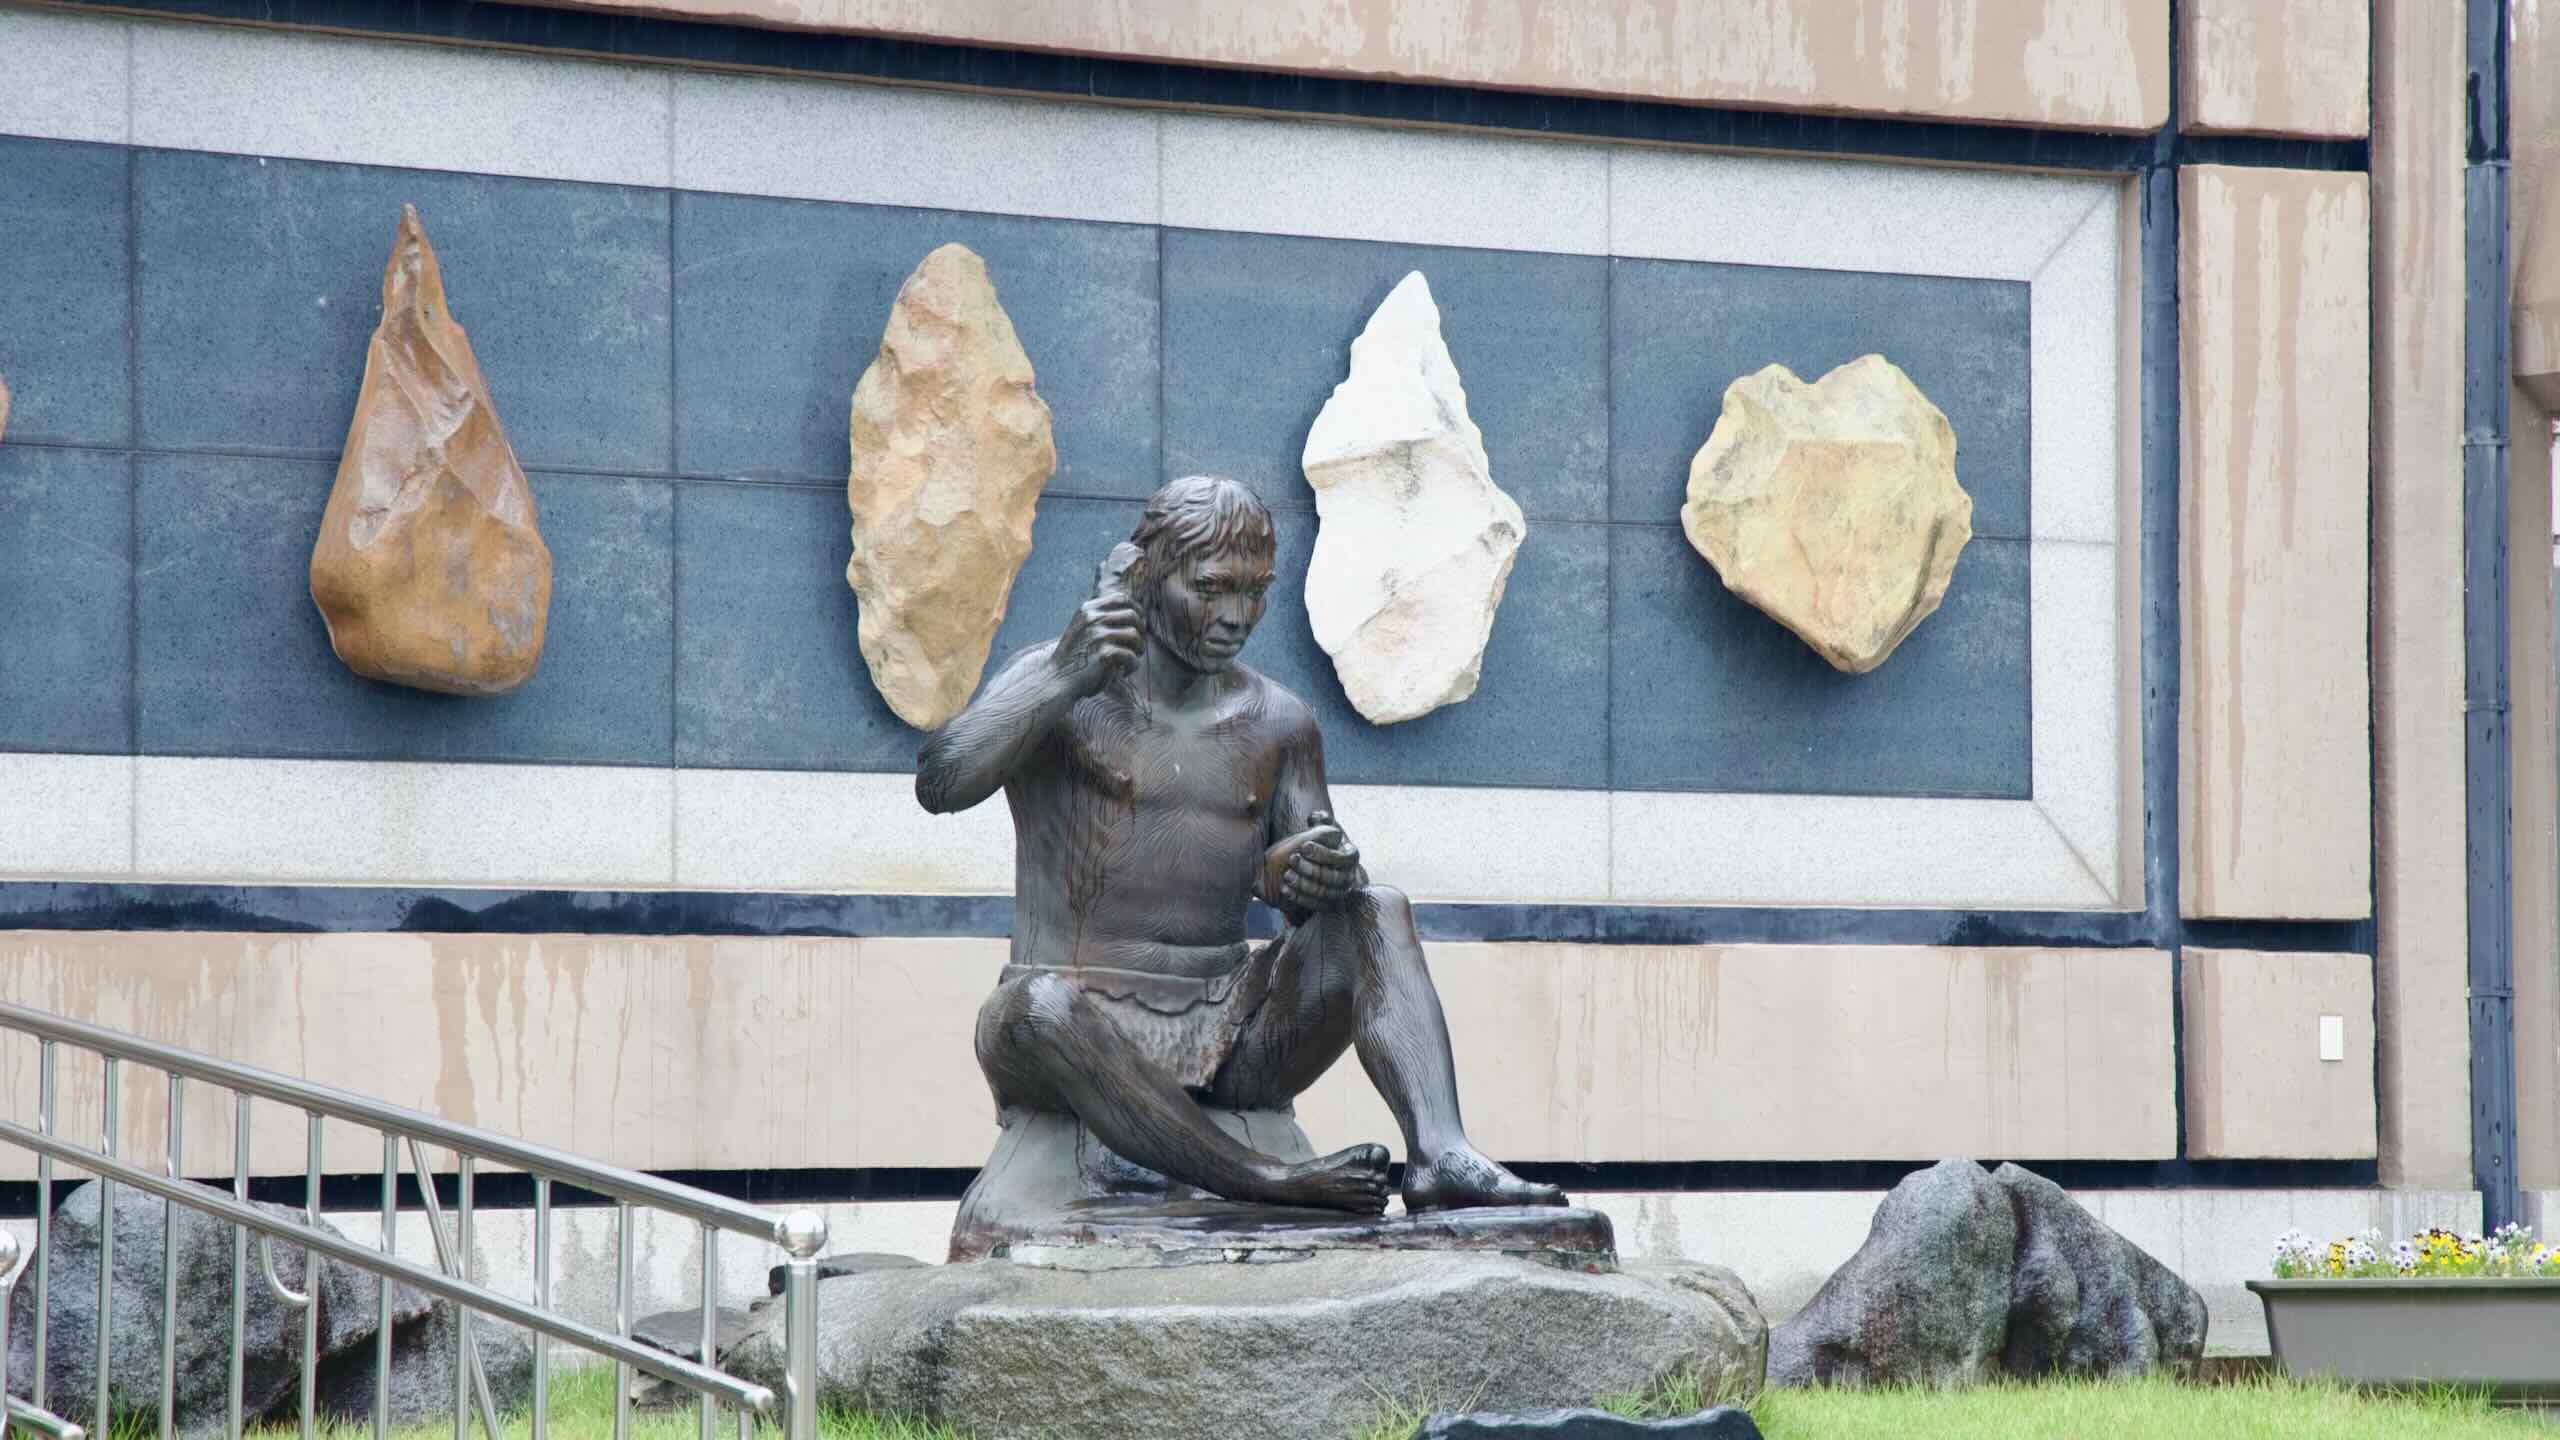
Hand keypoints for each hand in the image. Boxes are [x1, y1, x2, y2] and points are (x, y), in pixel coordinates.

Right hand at [1052, 555, 1143, 697]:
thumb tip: (1135, 613)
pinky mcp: (1104, 654)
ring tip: (1129, 661)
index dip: (1136, 610)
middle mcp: (1093, 618)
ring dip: (1137, 651)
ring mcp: (1098, 635)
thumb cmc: (1074, 657)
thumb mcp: (1083, 628)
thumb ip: (1102, 618)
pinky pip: (1131, 656)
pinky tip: (1124, 671)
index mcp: (1088, 609)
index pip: (1122, 599)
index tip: (1139, 624)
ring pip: (1134, 636)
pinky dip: (1132, 666)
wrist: (1056, 679)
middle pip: (1133, 616)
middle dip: (1140, 633)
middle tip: (1137, 648)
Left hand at [1262, 810, 1359, 916]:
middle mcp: (1349, 876)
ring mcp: (1340, 892)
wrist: (1321, 869)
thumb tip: (1317, 816)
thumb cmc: (1323, 845)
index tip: (1304, 846)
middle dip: (1311, 868)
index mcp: (1351, 855)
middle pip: (1333, 877)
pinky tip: (1285, 890)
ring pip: (1324, 892)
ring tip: (1287, 875)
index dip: (1323, 853)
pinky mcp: (1329, 905)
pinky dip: (1300, 898)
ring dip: (1304, 884)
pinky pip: (1316, 904)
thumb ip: (1322, 822)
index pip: (1342, 857)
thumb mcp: (1326, 831)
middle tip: (1292, 859)